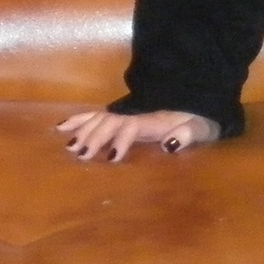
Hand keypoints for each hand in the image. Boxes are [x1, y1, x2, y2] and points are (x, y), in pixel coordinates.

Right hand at [55, 108, 217, 162]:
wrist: (200, 105)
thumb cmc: (200, 123)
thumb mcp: (201, 130)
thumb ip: (187, 135)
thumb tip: (169, 145)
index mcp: (155, 120)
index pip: (132, 126)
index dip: (121, 140)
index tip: (111, 158)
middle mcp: (137, 114)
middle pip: (110, 121)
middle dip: (95, 136)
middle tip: (81, 155)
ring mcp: (128, 113)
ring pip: (100, 117)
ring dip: (83, 130)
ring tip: (69, 147)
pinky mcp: (123, 116)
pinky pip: (97, 115)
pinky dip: (79, 120)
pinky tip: (61, 127)